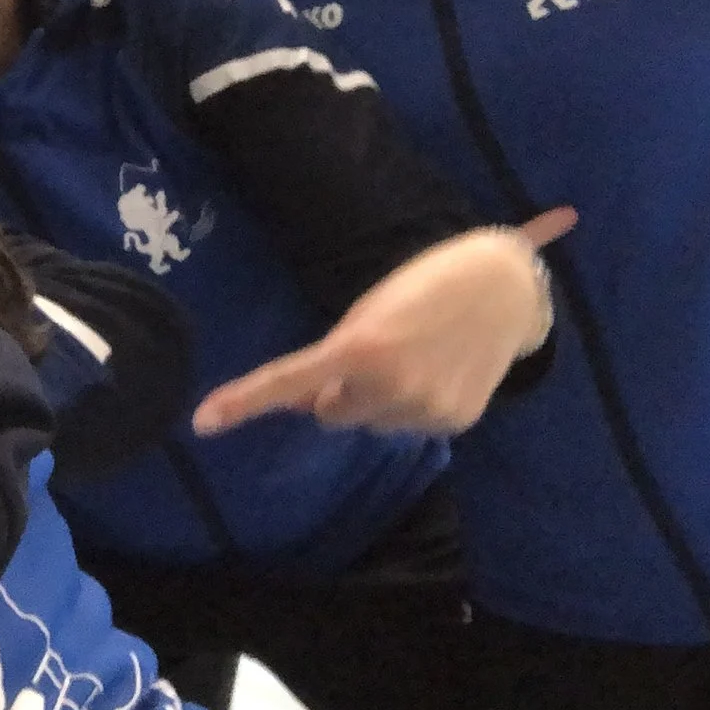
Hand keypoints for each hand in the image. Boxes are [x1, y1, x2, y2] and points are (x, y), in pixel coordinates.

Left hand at [191, 208, 573, 438]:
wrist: (507, 286)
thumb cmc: (426, 284)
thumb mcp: (369, 310)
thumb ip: (336, 357)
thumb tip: (312, 406)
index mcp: (360, 350)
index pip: (290, 382)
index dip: (243, 402)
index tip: (202, 424)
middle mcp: (390, 387)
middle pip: (331, 412)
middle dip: (339, 391)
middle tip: (372, 353)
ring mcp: (425, 410)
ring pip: (371, 422)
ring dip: (377, 399)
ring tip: (414, 355)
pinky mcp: (455, 422)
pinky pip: (408, 425)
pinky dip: (412, 405)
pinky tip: (438, 371)